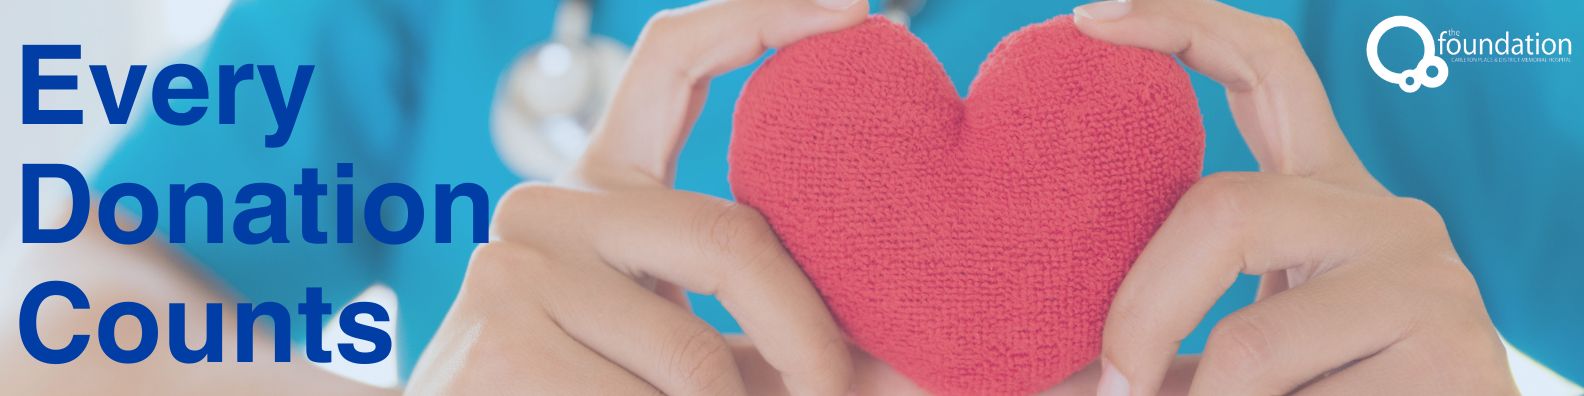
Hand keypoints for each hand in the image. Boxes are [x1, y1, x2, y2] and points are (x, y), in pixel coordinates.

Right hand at [406, 0, 867, 393]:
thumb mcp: (700, 353)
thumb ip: (775, 321)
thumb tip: (921, 342)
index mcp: (601, 190)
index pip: (671, 61)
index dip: (762, 16)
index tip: (855, 8)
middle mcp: (549, 206)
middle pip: (728, 236)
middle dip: (805, 334)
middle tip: (832, 392)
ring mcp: (516, 267)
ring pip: (699, 355)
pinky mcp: (502, 342)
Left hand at [1071, 0, 1517, 393]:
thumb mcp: (1234, 356)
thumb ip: (1164, 328)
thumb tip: (1044, 362)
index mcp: (1325, 196)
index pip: (1265, 67)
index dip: (1181, 22)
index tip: (1087, 20)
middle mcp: (1383, 214)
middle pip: (1224, 209)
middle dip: (1144, 312)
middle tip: (1115, 386)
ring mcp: (1428, 278)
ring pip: (1249, 343)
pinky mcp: (1453, 353)